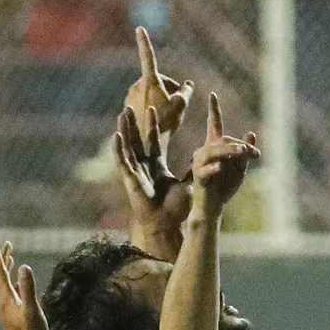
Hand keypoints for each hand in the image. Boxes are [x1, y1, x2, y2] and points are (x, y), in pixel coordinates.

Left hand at [0, 239, 52, 329]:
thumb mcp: (32, 310)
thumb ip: (28, 288)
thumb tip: (24, 266)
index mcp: (5, 298)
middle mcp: (2, 302)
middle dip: (1, 258)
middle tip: (5, 244)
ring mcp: (6, 309)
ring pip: (3, 284)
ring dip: (6, 270)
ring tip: (10, 258)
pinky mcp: (11, 315)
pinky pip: (9, 293)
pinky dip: (12, 282)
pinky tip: (18, 283)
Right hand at [115, 104, 192, 241]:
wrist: (166, 225)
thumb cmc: (176, 209)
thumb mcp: (189, 183)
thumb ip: (197, 171)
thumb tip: (213, 160)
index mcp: (156, 166)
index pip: (153, 140)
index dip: (152, 125)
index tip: (152, 108)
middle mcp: (143, 166)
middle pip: (137, 139)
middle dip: (134, 123)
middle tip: (130, 105)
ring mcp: (135, 172)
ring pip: (127, 146)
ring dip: (125, 129)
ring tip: (123, 113)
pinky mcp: (129, 180)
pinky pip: (122, 161)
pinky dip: (119, 148)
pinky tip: (117, 135)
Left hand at [123, 26, 189, 145]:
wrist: (146, 142)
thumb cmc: (165, 122)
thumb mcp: (181, 105)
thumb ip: (185, 91)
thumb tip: (187, 84)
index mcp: (149, 81)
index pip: (148, 56)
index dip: (145, 41)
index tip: (139, 28)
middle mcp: (137, 85)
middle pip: (156, 80)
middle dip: (168, 87)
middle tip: (179, 101)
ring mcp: (131, 95)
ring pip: (150, 91)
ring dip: (160, 97)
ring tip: (169, 112)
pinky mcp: (128, 105)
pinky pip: (143, 101)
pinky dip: (151, 105)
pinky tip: (157, 118)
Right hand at [187, 91, 259, 214]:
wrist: (214, 207)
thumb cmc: (225, 187)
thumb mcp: (240, 168)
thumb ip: (245, 152)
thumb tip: (251, 132)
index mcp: (215, 147)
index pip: (214, 125)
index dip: (213, 110)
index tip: (212, 94)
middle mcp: (204, 151)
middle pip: (223, 140)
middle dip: (240, 145)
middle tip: (255, 153)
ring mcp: (200, 164)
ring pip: (214, 152)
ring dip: (230, 151)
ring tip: (243, 152)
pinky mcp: (198, 177)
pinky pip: (204, 170)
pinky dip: (213, 169)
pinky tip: (219, 168)